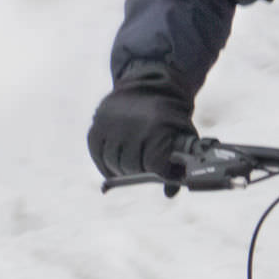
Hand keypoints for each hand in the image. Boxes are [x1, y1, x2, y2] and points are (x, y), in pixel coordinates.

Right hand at [87, 67, 196, 181]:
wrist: (148, 84)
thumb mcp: (181, 135)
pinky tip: (113, 166)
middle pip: (132, 167)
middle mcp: (132, 126)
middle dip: (139, 171)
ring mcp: (112, 126)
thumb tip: (169, 194)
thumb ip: (177, 164)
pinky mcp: (97, 127)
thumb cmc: (168, 117)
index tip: (161, 171)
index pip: (153, 166)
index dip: (159, 172)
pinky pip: (98, 154)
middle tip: (144, 168)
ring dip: (121, 169)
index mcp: (157, 127)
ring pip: (113, 163)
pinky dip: (105, 164)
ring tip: (130, 165)